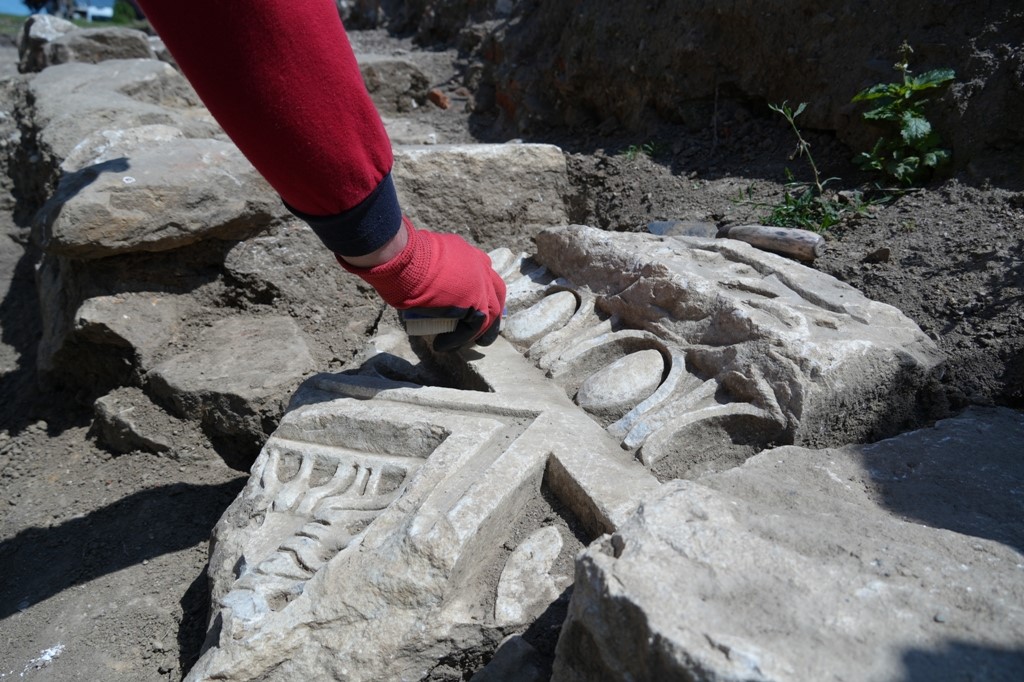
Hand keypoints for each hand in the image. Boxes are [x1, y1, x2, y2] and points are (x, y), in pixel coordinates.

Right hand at [338, 217, 505, 350]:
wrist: (405, 259)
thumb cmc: (405, 255)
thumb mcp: (425, 256)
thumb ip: (432, 266)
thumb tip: (421, 277)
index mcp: (468, 253)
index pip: (483, 271)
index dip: (482, 287)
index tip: (477, 300)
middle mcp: (479, 267)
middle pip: (495, 292)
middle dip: (492, 310)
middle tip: (484, 326)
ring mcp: (480, 285)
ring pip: (491, 313)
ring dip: (482, 331)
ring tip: (471, 344)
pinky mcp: (475, 303)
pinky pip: (474, 327)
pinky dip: (459, 339)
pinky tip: (443, 346)